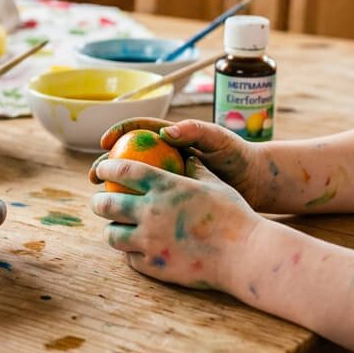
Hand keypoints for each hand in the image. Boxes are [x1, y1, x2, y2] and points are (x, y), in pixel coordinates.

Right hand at [91, 118, 274, 209]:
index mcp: (171, 140)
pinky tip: (124, 220)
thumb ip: (196, 131)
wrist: (258, 184)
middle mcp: (165, 159)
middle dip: (106, 166)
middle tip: (95, 177)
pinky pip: (149, 204)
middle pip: (127, 159)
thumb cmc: (240, 157)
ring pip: (133, 185)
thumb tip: (168, 132)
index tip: (104, 142)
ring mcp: (169, 181)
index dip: (116, 134)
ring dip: (115, 191)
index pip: (136, 131)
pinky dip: (135, 210)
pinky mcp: (175, 201)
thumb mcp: (220, 141)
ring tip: (103, 202)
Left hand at [91, 153, 263, 293]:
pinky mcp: (154, 266)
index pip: (123, 171)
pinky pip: (129, 258)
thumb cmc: (234, 215)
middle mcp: (151, 212)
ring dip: (110, 229)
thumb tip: (184, 157)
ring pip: (112, 235)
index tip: (100, 170)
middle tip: (99, 201)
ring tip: (113, 227)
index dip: (106, 169)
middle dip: (98, 201)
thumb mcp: (214, 183)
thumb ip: (194, 169)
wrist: (245, 255)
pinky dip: (128, 252)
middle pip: (108, 204)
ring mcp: (150, 241)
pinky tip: (133, 248)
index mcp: (166, 187)